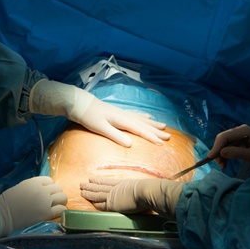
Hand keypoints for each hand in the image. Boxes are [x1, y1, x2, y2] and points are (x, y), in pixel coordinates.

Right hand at [0, 176, 66, 233]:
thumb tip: (42, 189)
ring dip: (61, 201)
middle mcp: (42, 190)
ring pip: (62, 197)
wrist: (1, 216)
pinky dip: (61, 211)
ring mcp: (45, 202)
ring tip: (56, 206)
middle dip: (56, 194)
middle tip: (52, 201)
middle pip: (58, 188)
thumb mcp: (20, 187)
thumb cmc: (6, 202)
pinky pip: (61, 209)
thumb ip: (32, 187)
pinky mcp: (46, 214)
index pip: (49, 180)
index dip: (49, 187)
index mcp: (33, 182)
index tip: (46, 193)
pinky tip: (56, 213)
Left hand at [29, 80, 169, 146]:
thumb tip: (130, 144)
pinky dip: (143, 117)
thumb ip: (115, 136)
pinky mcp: (118, 112)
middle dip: (157, 131)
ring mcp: (122, 113)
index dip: (152, 137)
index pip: (140, 130)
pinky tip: (148, 117)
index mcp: (122, 120)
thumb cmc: (88, 117)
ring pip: (142, 119)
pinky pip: (136, 115)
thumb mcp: (100, 128)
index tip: (162, 143)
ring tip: (164, 126)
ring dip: (153, 124)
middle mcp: (125, 115)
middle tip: (169, 137)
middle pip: (144, 124)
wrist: (80, 103)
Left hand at [80, 177, 182, 218]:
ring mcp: (113, 195)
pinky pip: (101, 204)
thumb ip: (141, 191)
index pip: (108, 182)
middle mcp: (116, 188)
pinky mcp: (112, 204)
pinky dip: (94, 202)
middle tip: (82, 183)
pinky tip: (89, 201)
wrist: (146, 191)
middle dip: (91, 185)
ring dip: (89, 192)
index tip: (92, 178)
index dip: (100, 180)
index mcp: (124, 184)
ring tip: (81, 189)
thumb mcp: (143, 188)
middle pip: (100, 186)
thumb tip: (146, 195)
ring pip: (97, 193)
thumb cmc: (149, 190)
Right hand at [208, 123, 249, 163]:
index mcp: (243, 131)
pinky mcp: (238, 137)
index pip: (224, 137)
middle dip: (217, 151)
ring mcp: (238, 133)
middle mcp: (239, 129)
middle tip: (219, 164)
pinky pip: (228, 143)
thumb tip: (221, 152)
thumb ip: (237, 153)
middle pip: (222, 138)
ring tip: (223, 165)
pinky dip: (225, 152)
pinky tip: (226, 160)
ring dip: (220, 152)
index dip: (216, 147)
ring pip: (223, 141)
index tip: (211, 158)